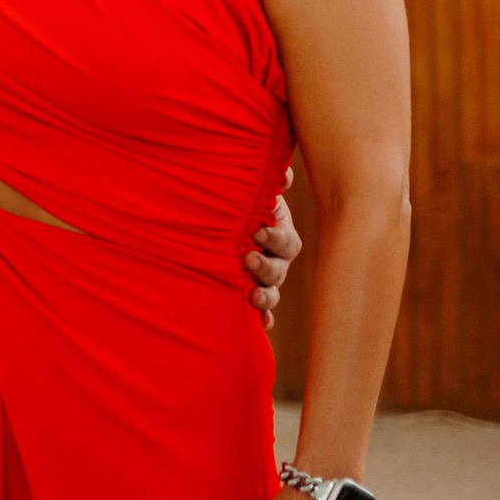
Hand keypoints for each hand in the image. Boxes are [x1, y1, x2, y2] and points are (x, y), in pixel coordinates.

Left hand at [242, 174, 303, 326]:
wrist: (214, 217)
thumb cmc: (235, 200)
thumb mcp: (249, 188)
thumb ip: (268, 181)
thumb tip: (285, 175)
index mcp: (277, 232)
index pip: (286, 240)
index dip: (275, 237)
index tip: (259, 232)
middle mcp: (275, 258)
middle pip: (280, 269)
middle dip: (266, 266)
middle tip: (247, 259)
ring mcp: (263, 278)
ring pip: (271, 292)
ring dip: (265, 296)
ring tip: (253, 296)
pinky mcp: (249, 293)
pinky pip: (260, 310)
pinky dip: (262, 317)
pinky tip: (260, 323)